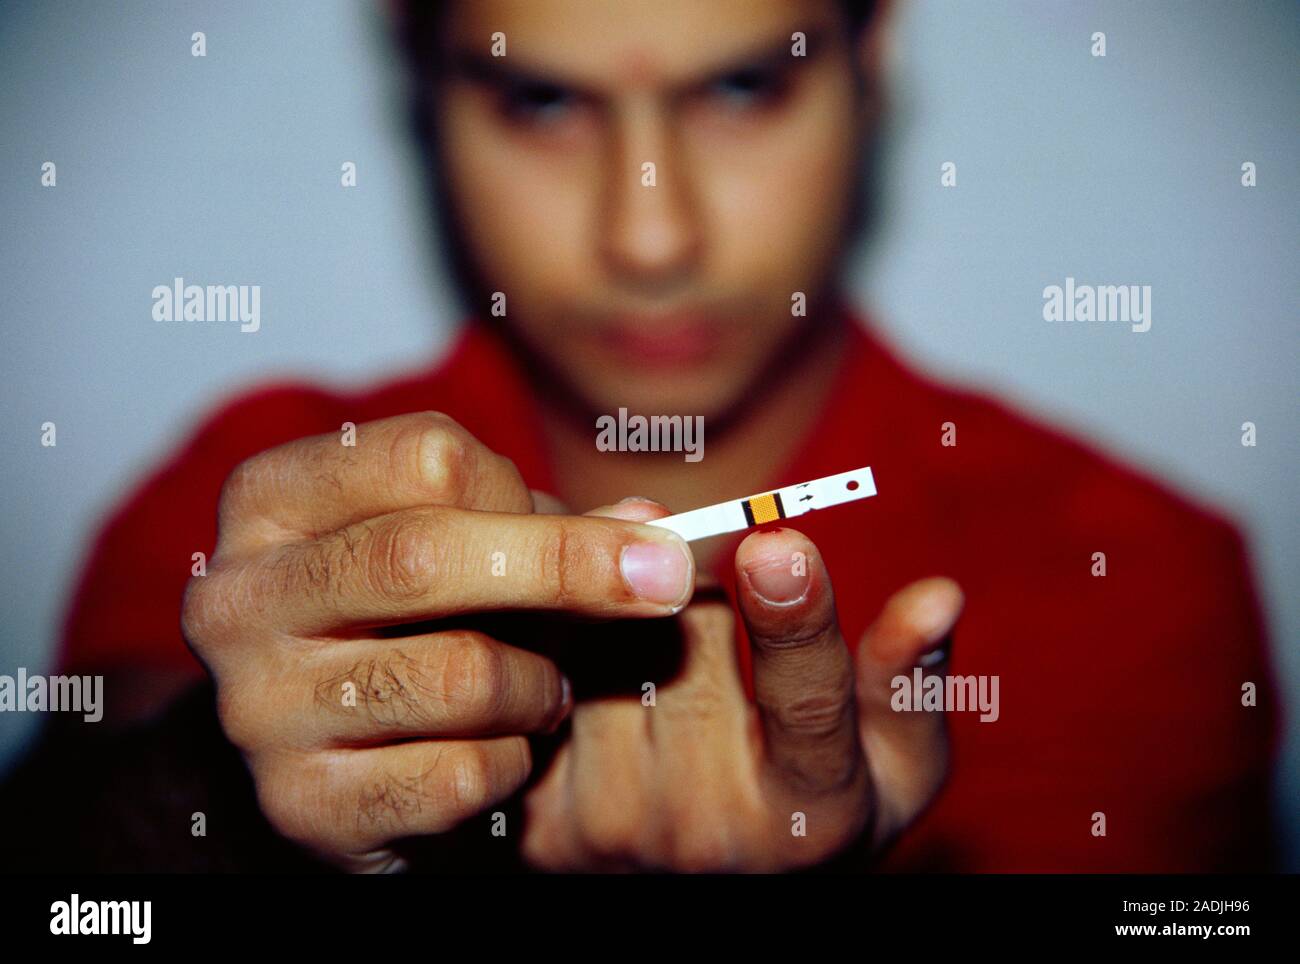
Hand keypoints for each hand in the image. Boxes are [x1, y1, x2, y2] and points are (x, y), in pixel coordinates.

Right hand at [181, 413, 694, 870]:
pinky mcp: (302, 803)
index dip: (524, 493)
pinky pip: (460, 774)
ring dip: (540, 683)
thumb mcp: (466, 545)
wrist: (333, 756)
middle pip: (423, 555)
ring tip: (543, 688)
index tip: (587, 528)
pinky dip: (513, 761)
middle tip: (660, 582)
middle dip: (568, 568)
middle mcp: (241, 599)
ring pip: (458, 675)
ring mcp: (259, 707)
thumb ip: (553, 526)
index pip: (425, 456)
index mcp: (272, 500)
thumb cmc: (413, 623)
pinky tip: (500, 748)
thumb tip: (654, 528)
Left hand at [522, 499, 962, 871]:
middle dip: (698, 575)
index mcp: (812, 814)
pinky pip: (543, 673)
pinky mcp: (542, 820)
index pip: (808, 706)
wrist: (706, 883)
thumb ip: (907, 682)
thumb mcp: (890, 763)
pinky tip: (578, 627)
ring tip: (645, 599)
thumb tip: (939, 596)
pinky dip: (562, 628)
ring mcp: (614, 831)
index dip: (795, 620)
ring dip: (624, 595)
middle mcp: (707, 835)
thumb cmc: (817, 799)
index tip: (780, 540)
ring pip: (606, 644)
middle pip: (691, 644)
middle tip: (702, 555)